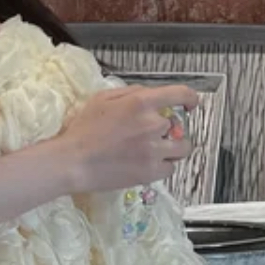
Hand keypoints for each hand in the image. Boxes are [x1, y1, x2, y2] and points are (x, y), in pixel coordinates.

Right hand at [59, 83, 200, 195]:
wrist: (73, 162)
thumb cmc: (83, 129)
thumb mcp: (102, 99)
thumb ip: (130, 92)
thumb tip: (149, 95)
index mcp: (141, 103)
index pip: (180, 94)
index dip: (190, 98)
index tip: (190, 104)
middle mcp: (153, 125)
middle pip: (179, 126)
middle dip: (169, 129)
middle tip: (153, 135)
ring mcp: (154, 150)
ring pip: (182, 148)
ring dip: (173, 147)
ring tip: (156, 150)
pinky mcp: (151, 172)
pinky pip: (171, 168)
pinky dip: (163, 166)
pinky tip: (147, 163)